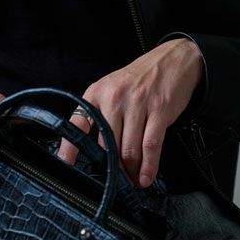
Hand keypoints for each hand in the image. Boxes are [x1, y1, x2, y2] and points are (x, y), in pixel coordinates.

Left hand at [56, 39, 203, 187]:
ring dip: (131, 171)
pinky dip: (148, 166)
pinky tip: (146, 176)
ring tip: (133, 180)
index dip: (70, 147)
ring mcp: (137, 104)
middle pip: (108, 144)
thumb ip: (102, 113)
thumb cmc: (140, 78)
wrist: (173, 59)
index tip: (66, 164)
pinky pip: (150, 145)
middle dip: (113, 167)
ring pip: (129, 149)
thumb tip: (97, 148)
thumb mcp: (112, 88)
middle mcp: (114, 98)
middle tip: (117, 180)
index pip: (78, 123)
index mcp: (97, 93)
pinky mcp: (159, 110)